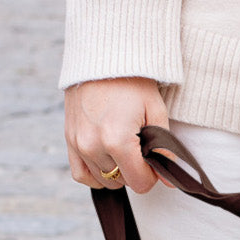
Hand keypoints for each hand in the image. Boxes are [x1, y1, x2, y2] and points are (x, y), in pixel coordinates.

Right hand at [65, 77, 172, 191]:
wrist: (102, 56)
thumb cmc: (133, 82)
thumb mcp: (156, 113)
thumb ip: (165, 151)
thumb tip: (170, 181)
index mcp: (117, 141)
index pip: (140, 183)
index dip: (152, 175)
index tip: (153, 157)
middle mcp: (93, 145)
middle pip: (122, 182)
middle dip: (135, 170)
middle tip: (138, 146)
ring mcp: (78, 143)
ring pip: (104, 180)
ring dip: (116, 171)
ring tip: (123, 147)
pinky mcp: (69, 138)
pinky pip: (80, 174)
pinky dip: (95, 174)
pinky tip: (107, 162)